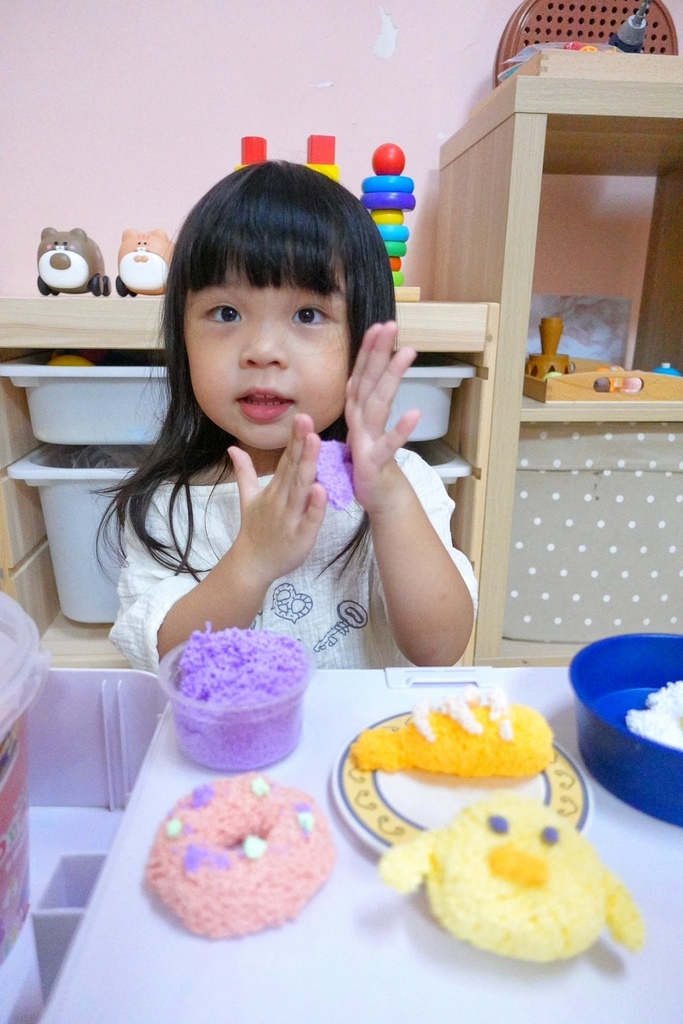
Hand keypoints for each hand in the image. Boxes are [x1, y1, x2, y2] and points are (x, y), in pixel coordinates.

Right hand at [228, 414, 326, 585]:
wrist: (252, 564)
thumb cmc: (256, 529)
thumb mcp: (248, 498)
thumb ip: (244, 471)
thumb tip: (232, 447)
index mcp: (274, 489)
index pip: (286, 460)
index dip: (294, 439)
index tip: (302, 417)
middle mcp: (281, 500)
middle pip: (293, 469)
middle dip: (301, 445)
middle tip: (308, 421)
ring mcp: (290, 518)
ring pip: (301, 489)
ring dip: (308, 466)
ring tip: (315, 443)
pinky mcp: (300, 537)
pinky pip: (310, 520)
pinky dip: (315, 507)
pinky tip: (322, 490)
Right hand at [345, 321, 419, 511]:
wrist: (378, 498)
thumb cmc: (373, 460)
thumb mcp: (369, 426)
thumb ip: (367, 400)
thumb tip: (372, 372)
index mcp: (357, 413)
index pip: (362, 376)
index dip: (369, 351)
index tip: (379, 327)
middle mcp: (359, 422)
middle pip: (368, 382)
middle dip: (378, 353)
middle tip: (389, 326)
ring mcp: (365, 441)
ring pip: (378, 404)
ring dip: (391, 377)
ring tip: (407, 353)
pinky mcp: (373, 462)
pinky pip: (388, 445)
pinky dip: (400, 430)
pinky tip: (415, 414)